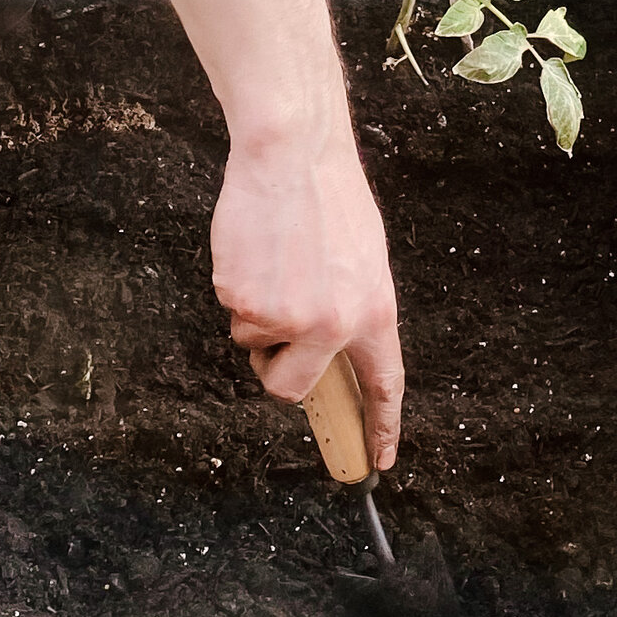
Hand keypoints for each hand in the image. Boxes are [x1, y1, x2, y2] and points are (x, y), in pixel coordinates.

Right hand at [211, 126, 404, 470]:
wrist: (293, 154)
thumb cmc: (328, 198)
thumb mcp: (362, 260)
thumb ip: (353, 309)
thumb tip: (333, 348)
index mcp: (373, 314)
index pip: (383, 384)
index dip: (381, 428)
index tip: (376, 462)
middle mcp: (333, 325)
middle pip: (292, 388)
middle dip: (276, 371)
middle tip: (275, 332)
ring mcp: (287, 317)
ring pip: (254, 344)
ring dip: (256, 313)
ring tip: (274, 261)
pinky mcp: (245, 301)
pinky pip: (233, 311)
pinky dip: (237, 286)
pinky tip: (254, 249)